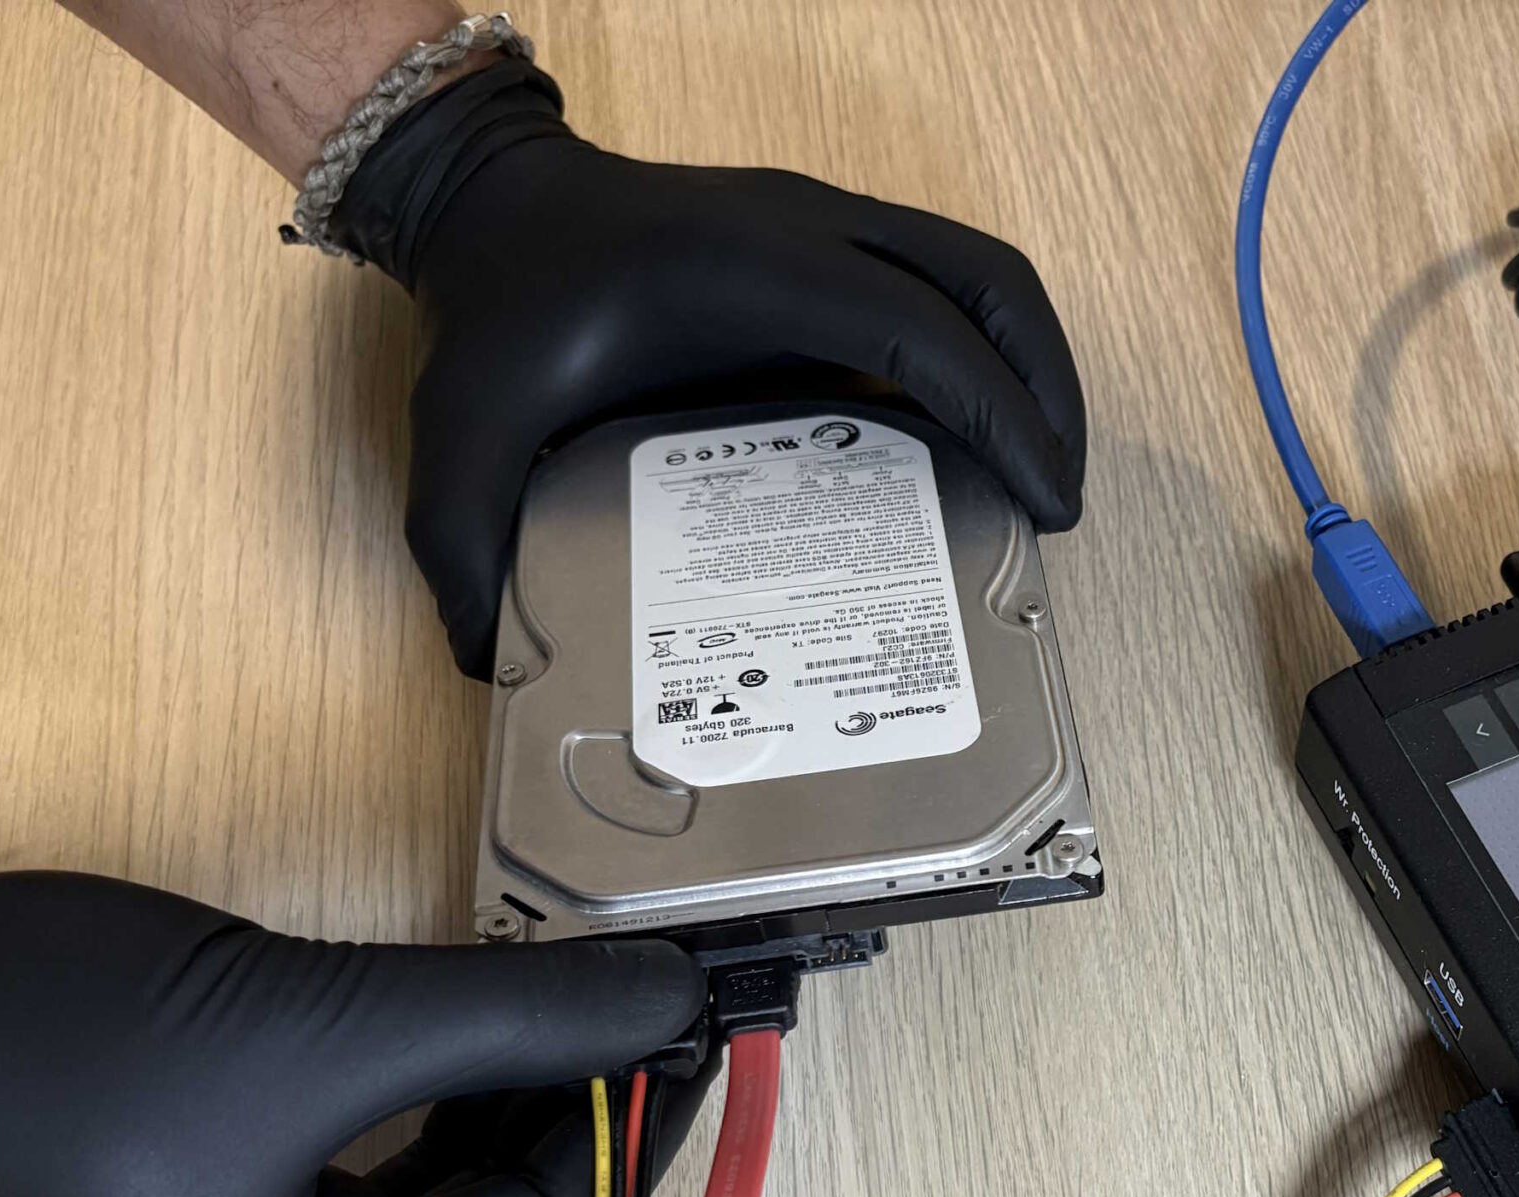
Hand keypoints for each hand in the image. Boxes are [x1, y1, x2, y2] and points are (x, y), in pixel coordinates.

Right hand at [0, 872, 708, 1196]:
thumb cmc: (21, 1045)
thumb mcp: (302, 1025)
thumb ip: (504, 1018)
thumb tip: (664, 1000)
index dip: (630, 1136)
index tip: (703, 1031)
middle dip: (573, 1113)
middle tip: (660, 1002)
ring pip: (424, 1195)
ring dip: (505, 1094)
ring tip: (586, 997)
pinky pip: (355, 1167)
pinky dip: (425, 1093)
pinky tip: (482, 1017)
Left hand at [326, 58, 1088, 676]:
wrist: (492, 206)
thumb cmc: (498, 310)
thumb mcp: (461, 432)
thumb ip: (463, 549)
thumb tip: (495, 669)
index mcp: (748, 268)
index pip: (918, 328)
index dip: (1000, 414)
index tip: (1044, 503)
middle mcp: (808, 228)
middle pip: (987, 283)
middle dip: (1046, 393)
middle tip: (1057, 504)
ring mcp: (825, 225)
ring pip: (979, 271)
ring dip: (1031, 366)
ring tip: (1041, 473)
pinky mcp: (829, 243)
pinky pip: (943, 280)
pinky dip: (986, 351)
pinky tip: (979, 435)